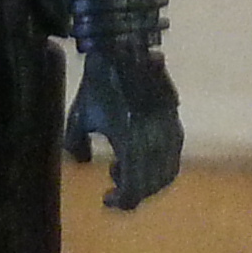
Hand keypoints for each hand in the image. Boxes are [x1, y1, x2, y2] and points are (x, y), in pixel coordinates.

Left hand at [65, 48, 182, 209]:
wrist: (125, 50)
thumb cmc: (97, 85)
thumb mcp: (78, 117)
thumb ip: (76, 146)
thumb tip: (86, 162)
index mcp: (131, 144)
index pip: (133, 191)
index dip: (121, 202)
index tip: (106, 198)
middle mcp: (156, 142)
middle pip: (151, 186)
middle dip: (133, 192)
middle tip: (115, 185)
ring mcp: (169, 133)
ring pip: (166, 173)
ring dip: (148, 180)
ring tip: (125, 167)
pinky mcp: (175, 123)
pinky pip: (173, 157)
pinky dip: (159, 165)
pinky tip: (140, 154)